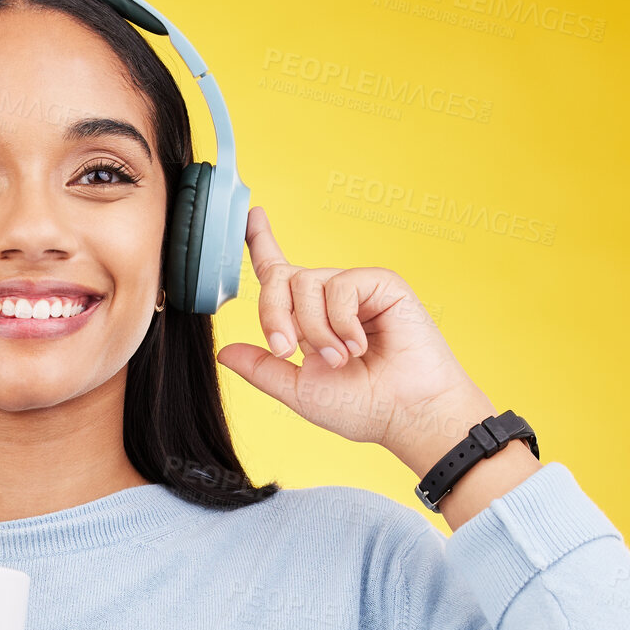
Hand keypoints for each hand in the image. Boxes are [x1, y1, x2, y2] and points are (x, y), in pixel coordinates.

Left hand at [214, 206, 493, 471]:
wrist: (406, 413)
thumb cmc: (362, 406)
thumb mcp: (298, 391)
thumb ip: (261, 369)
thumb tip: (223, 352)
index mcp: (308, 318)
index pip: (279, 273)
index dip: (261, 243)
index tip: (252, 217)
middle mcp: (329, 298)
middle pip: (280, 278)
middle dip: (274, 314)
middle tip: (287, 351)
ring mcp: (354, 288)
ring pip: (306, 284)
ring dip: (314, 329)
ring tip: (341, 359)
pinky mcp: (380, 283)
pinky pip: (339, 287)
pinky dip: (341, 322)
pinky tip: (359, 346)